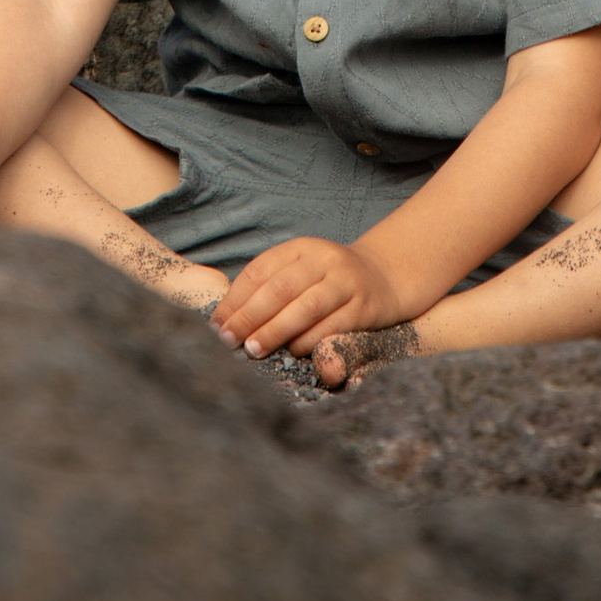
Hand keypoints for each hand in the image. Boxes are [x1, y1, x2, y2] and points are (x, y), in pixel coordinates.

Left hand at [213, 234, 408, 359]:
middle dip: (249, 316)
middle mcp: (324, 260)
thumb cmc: (328, 281)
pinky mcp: (364, 307)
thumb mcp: (300, 271)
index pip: (260, 270)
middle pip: (280, 288)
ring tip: (253, 349)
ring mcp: (346, 282)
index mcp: (301, 248)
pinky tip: (292, 352)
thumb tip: (227, 319)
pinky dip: (308, 341)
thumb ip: (270, 286)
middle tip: (229, 340)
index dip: (235, 299)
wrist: (384, 277)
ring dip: (275, 330)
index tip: (216, 324)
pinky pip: (332, 326)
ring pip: (306, 307)